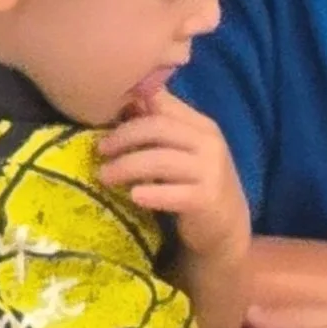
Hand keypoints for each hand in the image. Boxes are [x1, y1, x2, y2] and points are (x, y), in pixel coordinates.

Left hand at [96, 88, 247, 258]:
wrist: (226, 225)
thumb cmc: (196, 183)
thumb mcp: (184, 151)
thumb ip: (160, 129)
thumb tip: (123, 104)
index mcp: (201, 125)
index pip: (163, 102)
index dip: (130, 104)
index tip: (102, 115)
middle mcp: (209, 142)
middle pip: (158, 127)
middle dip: (123, 137)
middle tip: (99, 150)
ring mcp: (210, 171)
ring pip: (160, 160)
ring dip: (126, 166)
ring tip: (104, 176)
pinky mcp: (206, 200)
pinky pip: (172, 193)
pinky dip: (150, 193)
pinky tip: (133, 196)